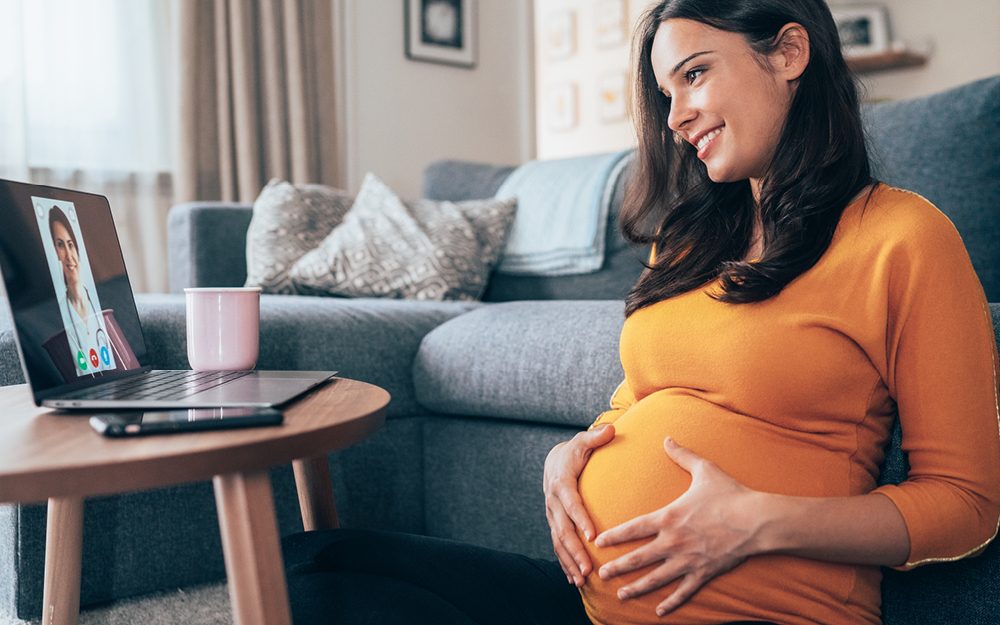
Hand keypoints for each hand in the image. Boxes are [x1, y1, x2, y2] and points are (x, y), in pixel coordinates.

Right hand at [543, 424, 615, 586]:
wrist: (554, 462)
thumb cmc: (575, 452)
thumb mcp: (583, 442)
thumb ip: (596, 437)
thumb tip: (611, 429)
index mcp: (561, 483)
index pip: (571, 504)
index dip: (580, 520)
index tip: (593, 536)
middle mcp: (553, 503)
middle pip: (563, 530)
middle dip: (575, 551)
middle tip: (588, 568)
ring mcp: (552, 516)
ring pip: (558, 542)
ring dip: (569, 562)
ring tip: (581, 580)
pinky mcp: (554, 525)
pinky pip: (557, 547)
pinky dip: (564, 564)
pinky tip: (573, 580)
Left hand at [595, 437, 762, 615]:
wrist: (757, 519)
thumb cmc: (730, 494)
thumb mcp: (704, 470)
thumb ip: (682, 455)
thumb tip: (667, 438)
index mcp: (668, 517)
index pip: (633, 529)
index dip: (614, 536)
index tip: (598, 543)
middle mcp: (673, 542)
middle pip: (638, 558)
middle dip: (617, 567)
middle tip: (601, 574)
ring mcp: (688, 560)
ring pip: (656, 579)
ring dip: (637, 588)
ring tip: (621, 595)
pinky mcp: (704, 572)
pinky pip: (684, 592)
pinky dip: (671, 603)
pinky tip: (659, 612)